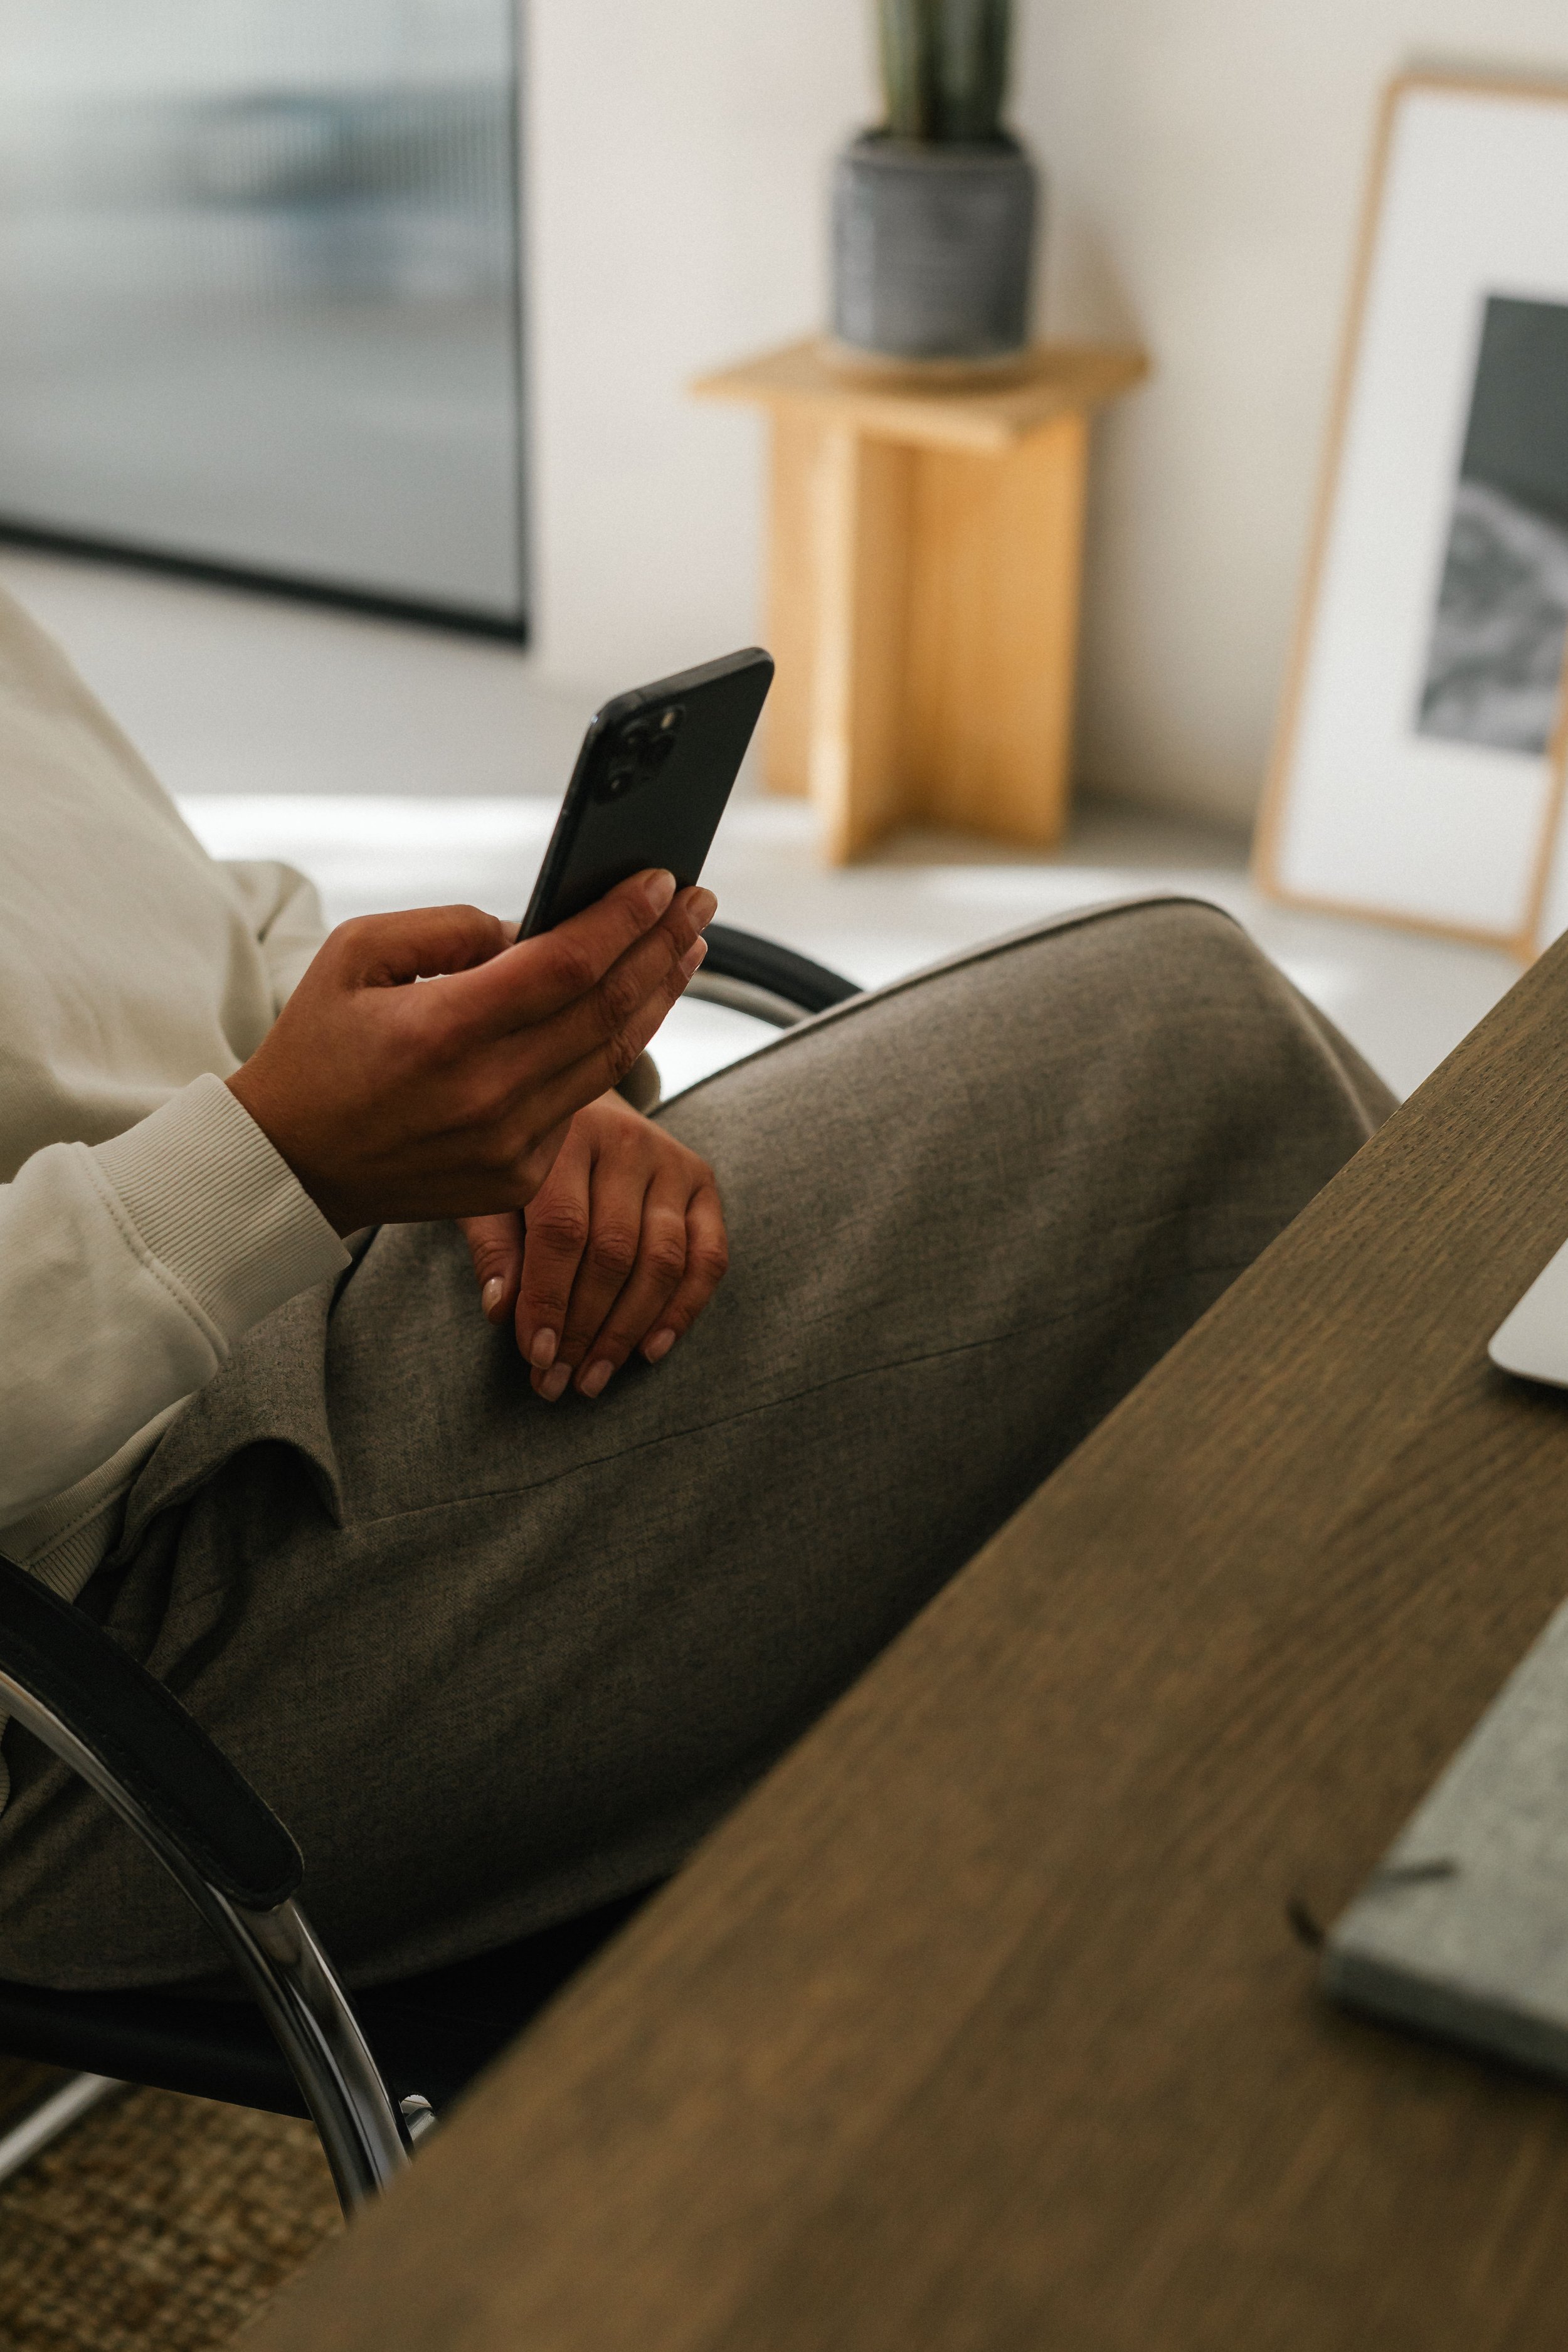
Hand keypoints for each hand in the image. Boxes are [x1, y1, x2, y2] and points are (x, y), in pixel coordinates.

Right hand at [227, 870, 713, 1234]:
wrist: (291, 1165)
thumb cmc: (318, 1047)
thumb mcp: (355, 955)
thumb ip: (448, 928)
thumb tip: (534, 925)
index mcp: (441, 1031)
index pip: (566, 964)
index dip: (624, 919)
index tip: (663, 880)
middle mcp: (485, 1093)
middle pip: (607, 1010)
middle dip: (663, 948)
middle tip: (700, 904)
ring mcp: (508, 1145)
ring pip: (611, 1060)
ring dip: (657, 998)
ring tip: (686, 949)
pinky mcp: (518, 1179)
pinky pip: (582, 1103)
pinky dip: (612, 1051)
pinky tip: (633, 1009)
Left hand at [458, 1092, 727, 1400]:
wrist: (570, 1104)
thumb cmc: (523, 1161)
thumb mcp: (491, 1192)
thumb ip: (495, 1245)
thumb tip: (501, 1310)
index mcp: (568, 1132)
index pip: (563, 1228)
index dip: (549, 1299)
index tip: (536, 1356)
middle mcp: (627, 1141)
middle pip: (614, 1251)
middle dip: (585, 1327)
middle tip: (558, 1381)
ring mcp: (672, 1162)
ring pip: (663, 1261)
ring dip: (627, 1331)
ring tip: (593, 1378)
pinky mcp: (703, 1183)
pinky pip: (709, 1258)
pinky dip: (682, 1311)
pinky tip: (649, 1351)